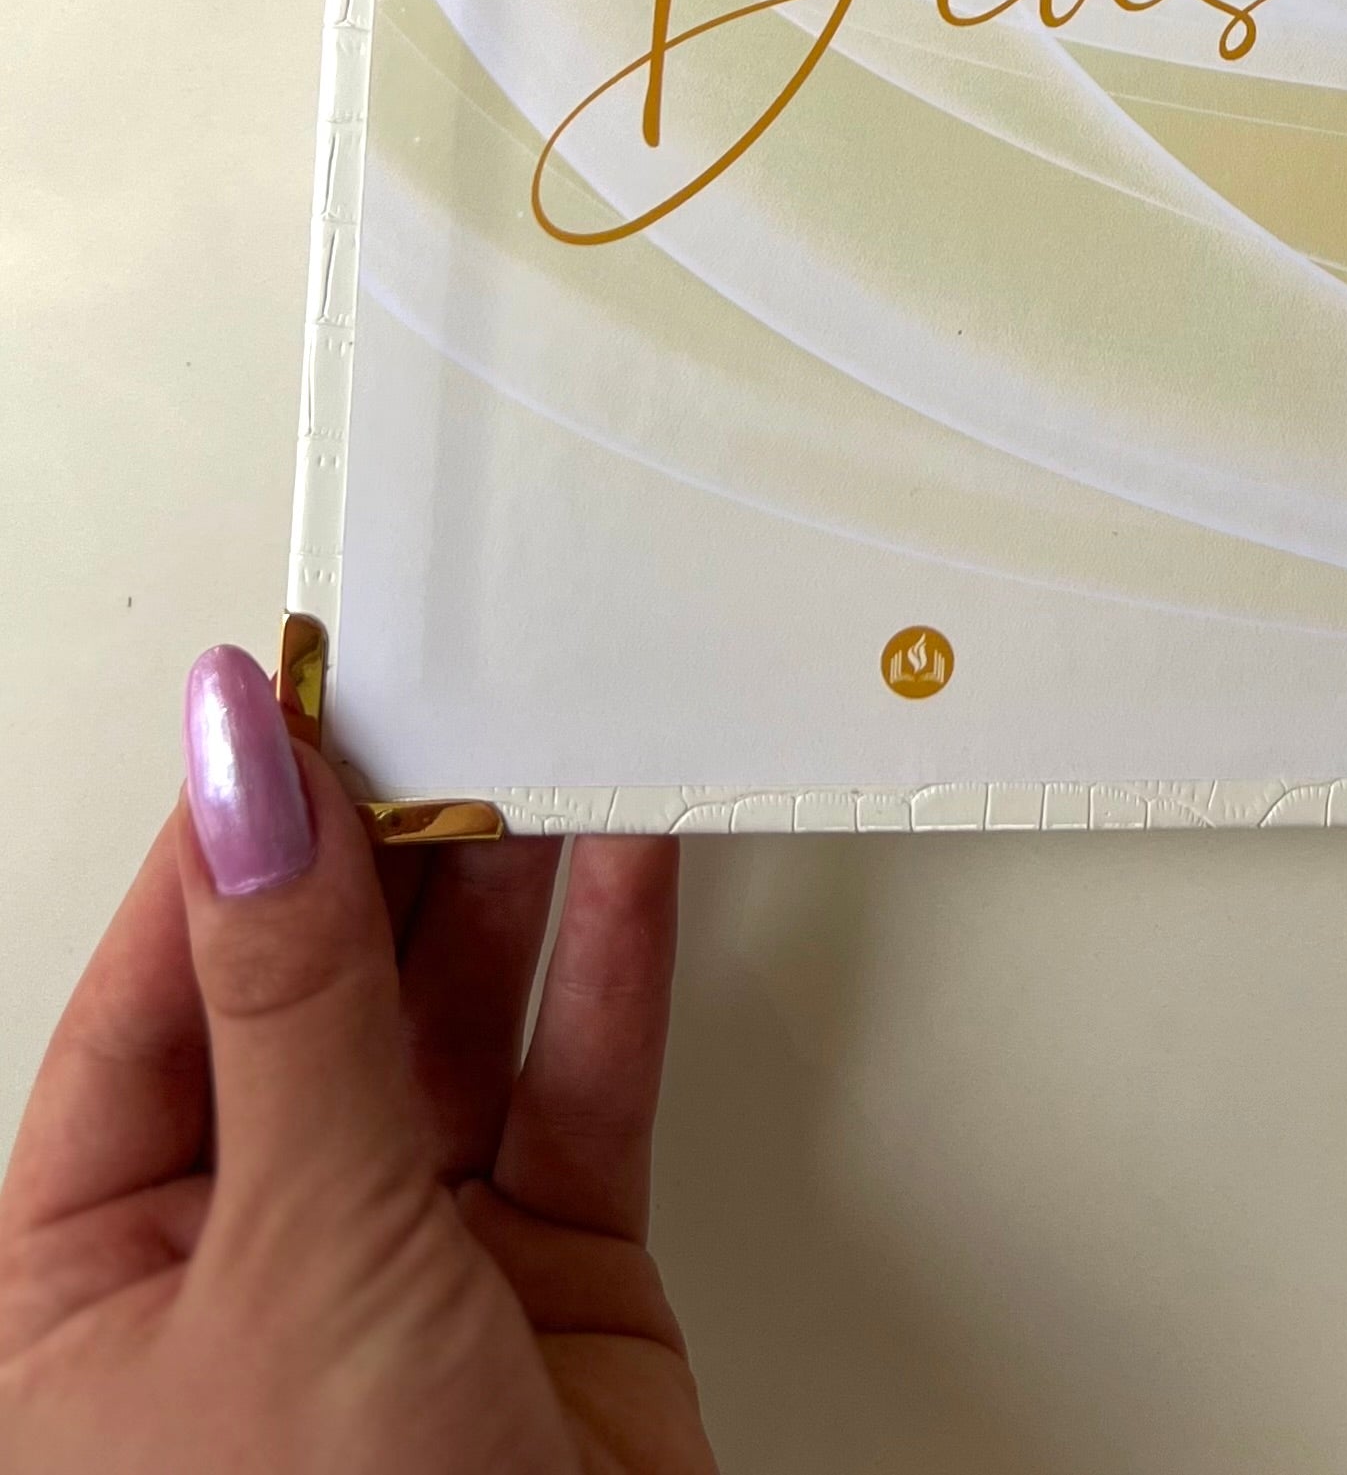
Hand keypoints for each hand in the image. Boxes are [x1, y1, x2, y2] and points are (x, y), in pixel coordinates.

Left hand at [0, 646, 714, 1470]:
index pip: (154, 1002)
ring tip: (540, 738)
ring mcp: (402, 1282)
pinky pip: (576, 1091)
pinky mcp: (552, 1297)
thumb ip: (290, 1007)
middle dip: (380, 847)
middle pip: (309, 999)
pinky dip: (611, 968)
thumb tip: (239, 792)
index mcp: (77, 1290)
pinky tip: (627, 859)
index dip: (228, 844)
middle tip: (438, 691)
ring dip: (505, 884)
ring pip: (452, 1029)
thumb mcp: (287, 1262)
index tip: (294, 697)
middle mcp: (235, 1276)